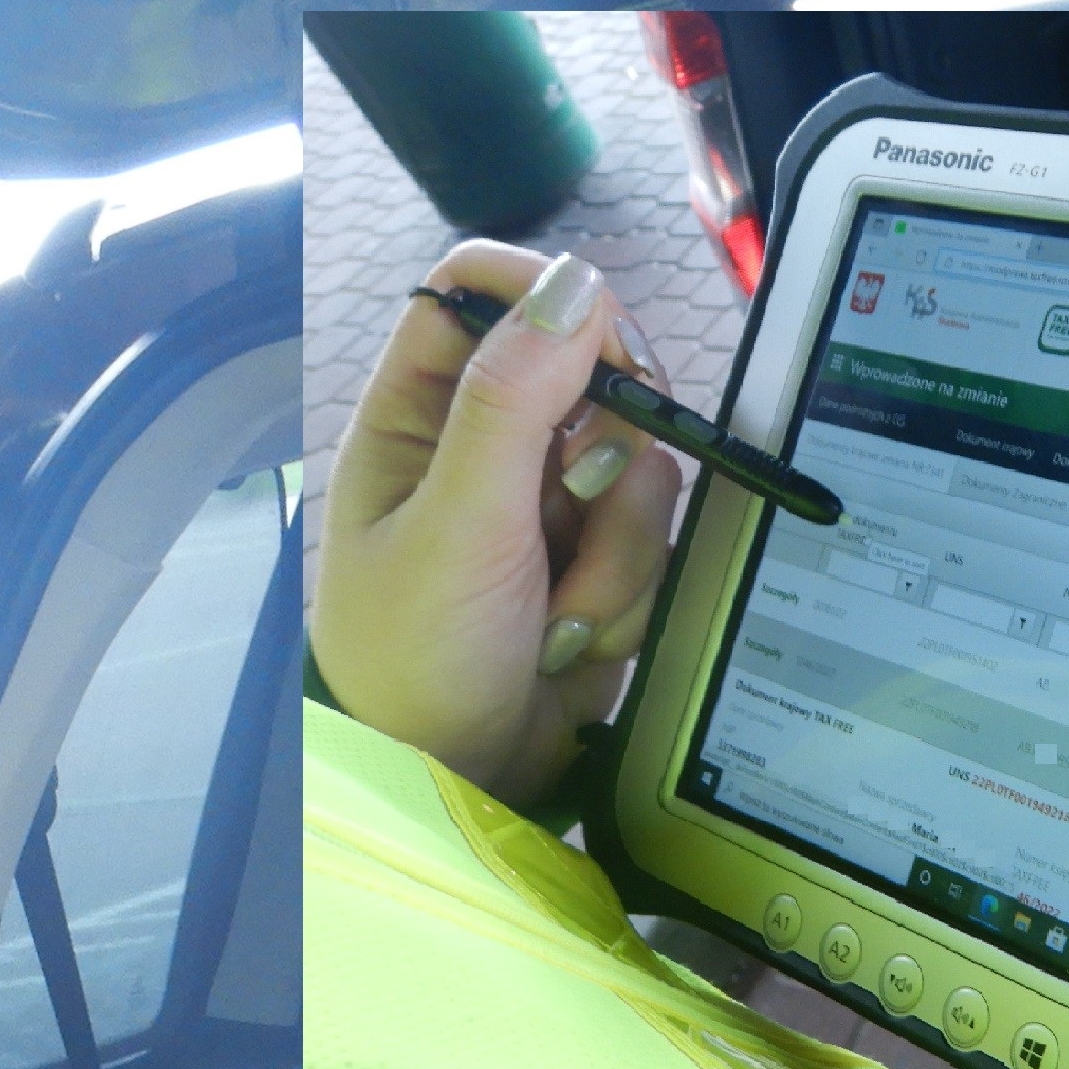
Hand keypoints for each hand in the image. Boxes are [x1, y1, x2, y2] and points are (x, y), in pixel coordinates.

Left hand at [315, 240, 687, 807]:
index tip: (603, 345)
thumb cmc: (420, 659)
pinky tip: (573, 643)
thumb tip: (573, 281)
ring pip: (635, 463)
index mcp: (419, 417)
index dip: (548, 296)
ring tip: (556, 616)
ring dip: (613, 548)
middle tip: (582, 496)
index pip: (480, 291)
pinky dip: (624, 593)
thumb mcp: (459, 523)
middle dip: (606, 445)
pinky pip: (649, 537)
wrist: (457, 787)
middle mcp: (483, 448)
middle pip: (588, 371)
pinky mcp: (593, 562)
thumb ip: (512, 399)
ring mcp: (543, 506)